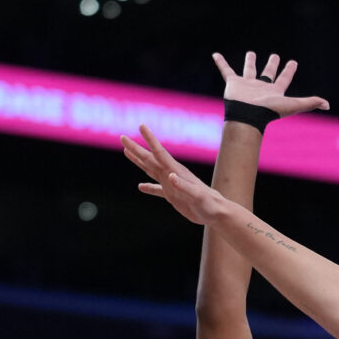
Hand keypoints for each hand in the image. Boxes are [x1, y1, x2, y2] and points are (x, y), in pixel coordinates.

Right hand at [120, 127, 237, 229]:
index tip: (141, 126)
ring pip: (151, 169)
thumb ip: (184, 186)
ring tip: (127, 152)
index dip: (150, 139)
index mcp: (176, 171)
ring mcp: (171, 184)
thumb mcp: (197, 196)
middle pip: (150, 158)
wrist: (217, 213)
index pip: (159, 153)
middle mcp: (172, 174)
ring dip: (139, 161)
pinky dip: (149, 187)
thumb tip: (170, 176)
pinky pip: (157, 190)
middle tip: (122, 137)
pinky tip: (140, 187)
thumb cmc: (209, 203)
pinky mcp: (173, 195)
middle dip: (136, 148)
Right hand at [213, 50, 328, 117]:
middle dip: (272, 65)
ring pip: (249, 70)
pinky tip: (215, 54)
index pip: (284, 79)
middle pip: (267, 74)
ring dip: (250, 62)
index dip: (289, 71)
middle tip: (275, 56)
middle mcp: (261, 87)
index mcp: (274, 91)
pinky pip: (226, 70)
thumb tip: (328, 104)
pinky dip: (220, 63)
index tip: (293, 62)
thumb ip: (309, 103)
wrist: (247, 116)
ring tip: (251, 54)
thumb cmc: (268, 111)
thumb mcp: (292, 105)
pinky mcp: (233, 83)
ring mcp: (247, 85)